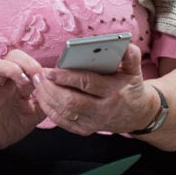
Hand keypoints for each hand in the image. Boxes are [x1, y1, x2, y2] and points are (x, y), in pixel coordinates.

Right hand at [0, 50, 45, 156]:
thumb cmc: (11, 125)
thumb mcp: (35, 115)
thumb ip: (46, 102)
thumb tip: (59, 90)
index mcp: (19, 83)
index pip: (28, 63)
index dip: (39, 67)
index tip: (48, 77)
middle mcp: (5, 82)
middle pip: (13, 56)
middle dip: (27, 62)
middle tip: (36, 76)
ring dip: (11, 69)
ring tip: (22, 82)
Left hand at [34, 44, 156, 134]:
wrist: (137, 114)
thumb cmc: (131, 87)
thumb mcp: (135, 70)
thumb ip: (131, 56)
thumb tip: (125, 44)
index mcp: (114, 91)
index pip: (86, 84)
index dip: (66, 78)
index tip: (49, 71)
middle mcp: (104, 109)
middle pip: (72, 101)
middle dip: (51, 89)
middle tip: (38, 76)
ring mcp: (94, 122)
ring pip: (65, 113)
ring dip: (47, 99)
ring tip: (37, 84)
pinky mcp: (87, 130)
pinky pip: (64, 122)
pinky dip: (50, 111)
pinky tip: (42, 98)